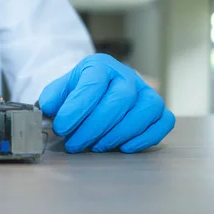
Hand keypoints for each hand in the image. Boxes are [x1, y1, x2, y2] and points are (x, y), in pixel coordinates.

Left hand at [38, 54, 174, 152]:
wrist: (95, 90)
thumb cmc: (76, 93)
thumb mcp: (59, 91)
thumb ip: (52, 98)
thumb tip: (49, 108)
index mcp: (100, 66)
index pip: (93, 84)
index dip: (77, 109)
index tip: (61, 128)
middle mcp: (127, 75)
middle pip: (120, 100)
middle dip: (95, 127)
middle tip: (74, 144)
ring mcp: (146, 92)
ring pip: (145, 110)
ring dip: (119, 134)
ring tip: (96, 147)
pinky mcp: (159, 109)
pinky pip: (164, 121)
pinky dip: (147, 137)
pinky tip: (124, 148)